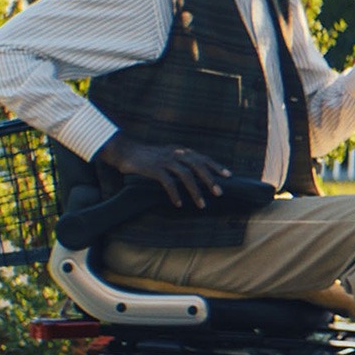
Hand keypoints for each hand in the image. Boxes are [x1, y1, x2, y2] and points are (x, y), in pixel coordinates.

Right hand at [97, 133, 230, 208]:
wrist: (126, 151)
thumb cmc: (149, 156)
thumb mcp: (168, 155)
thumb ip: (182, 162)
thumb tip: (197, 174)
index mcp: (181, 150)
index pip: (203, 157)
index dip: (216, 166)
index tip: (228, 175)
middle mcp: (176, 153)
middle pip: (198, 166)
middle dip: (210, 180)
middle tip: (219, 193)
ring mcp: (165, 160)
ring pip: (186, 176)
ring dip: (195, 191)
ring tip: (202, 205)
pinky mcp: (154, 169)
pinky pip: (168, 183)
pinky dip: (175, 194)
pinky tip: (179, 204)